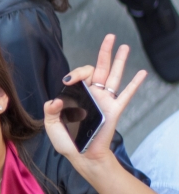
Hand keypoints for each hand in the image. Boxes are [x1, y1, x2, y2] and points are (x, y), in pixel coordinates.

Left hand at [43, 34, 145, 173]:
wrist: (82, 155)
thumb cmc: (67, 141)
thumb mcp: (52, 125)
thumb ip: (50, 112)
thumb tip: (54, 100)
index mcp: (76, 95)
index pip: (80, 75)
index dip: (76, 73)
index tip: (69, 80)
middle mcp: (92, 94)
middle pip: (99, 69)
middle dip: (104, 52)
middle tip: (110, 37)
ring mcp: (104, 100)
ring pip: (114, 76)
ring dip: (120, 61)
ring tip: (125, 46)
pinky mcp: (114, 109)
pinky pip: (126, 94)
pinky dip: (135, 83)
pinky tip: (142, 73)